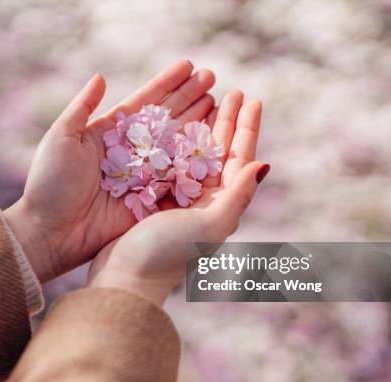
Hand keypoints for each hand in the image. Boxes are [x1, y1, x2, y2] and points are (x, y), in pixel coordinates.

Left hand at [4, 61, 216, 281]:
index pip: (146, 101)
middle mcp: (133, 150)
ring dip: (198, 121)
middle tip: (213, 77)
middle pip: (167, 118)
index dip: (168, 83)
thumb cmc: (50, 183)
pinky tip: (215, 140)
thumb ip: (82, 107)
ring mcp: (145, 174)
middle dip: (190, 97)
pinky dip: (197, 159)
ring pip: (178, 143)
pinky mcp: (152, 198)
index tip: (189, 65)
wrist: (51, 230)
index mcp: (111, 132)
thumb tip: (100, 76)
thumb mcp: (61, 138)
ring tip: (220, 101)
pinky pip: (180, 175)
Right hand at [87, 93, 268, 304]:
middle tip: (232, 91)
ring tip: (207, 100)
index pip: (240, 159)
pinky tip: (173, 125)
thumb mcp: (208, 225)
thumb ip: (238, 196)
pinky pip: (170, 162)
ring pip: (196, 154)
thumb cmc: (166, 254)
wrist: (125, 280)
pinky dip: (175, 141)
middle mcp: (204, 203)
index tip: (252, 99)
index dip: (247, 128)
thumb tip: (265, 164)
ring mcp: (179, 202)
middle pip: (220, 153)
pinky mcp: (153, 201)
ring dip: (203, 127)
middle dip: (228, 122)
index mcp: (221, 206)